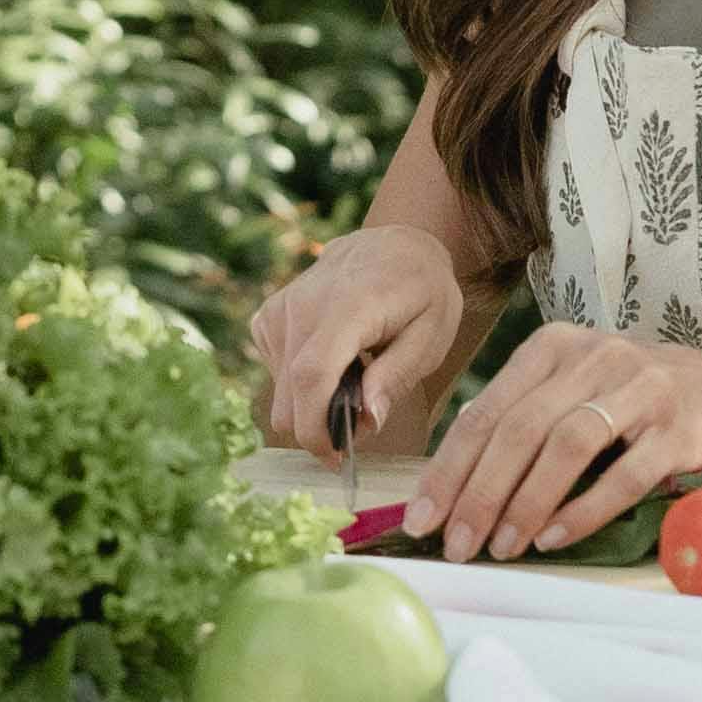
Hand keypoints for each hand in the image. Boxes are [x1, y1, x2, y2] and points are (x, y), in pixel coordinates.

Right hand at [248, 223, 468, 455]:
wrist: (395, 243)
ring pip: (280, 390)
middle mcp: (304, 305)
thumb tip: (367, 421)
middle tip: (362, 419)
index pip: (312, 375)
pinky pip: (274, 372)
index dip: (317, 428)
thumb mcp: (432, 334)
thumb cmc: (422, 291)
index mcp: (349, 306)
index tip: (337, 458)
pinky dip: (300, 383)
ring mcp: (281, 308)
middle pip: (289, 394)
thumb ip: (397, 376)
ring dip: (313, 403)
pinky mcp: (269, 316)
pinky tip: (334, 362)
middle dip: (320, 427)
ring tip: (355, 380)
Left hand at [404, 323, 701, 561]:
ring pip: (565, 448)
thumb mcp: (574, 385)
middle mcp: (593, 357)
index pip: (486, 411)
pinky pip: (623, 474)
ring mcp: (638, 389)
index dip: (448, 468)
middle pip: (519, 430)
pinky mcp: (677, 427)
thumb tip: (454, 483)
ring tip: (500, 547)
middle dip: (478, 494)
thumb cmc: (635, 396)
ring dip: (525, 504)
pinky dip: (583, 509)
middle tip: (455, 545)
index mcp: (554, 345)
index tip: (421, 518)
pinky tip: (554, 539)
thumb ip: (522, 417)